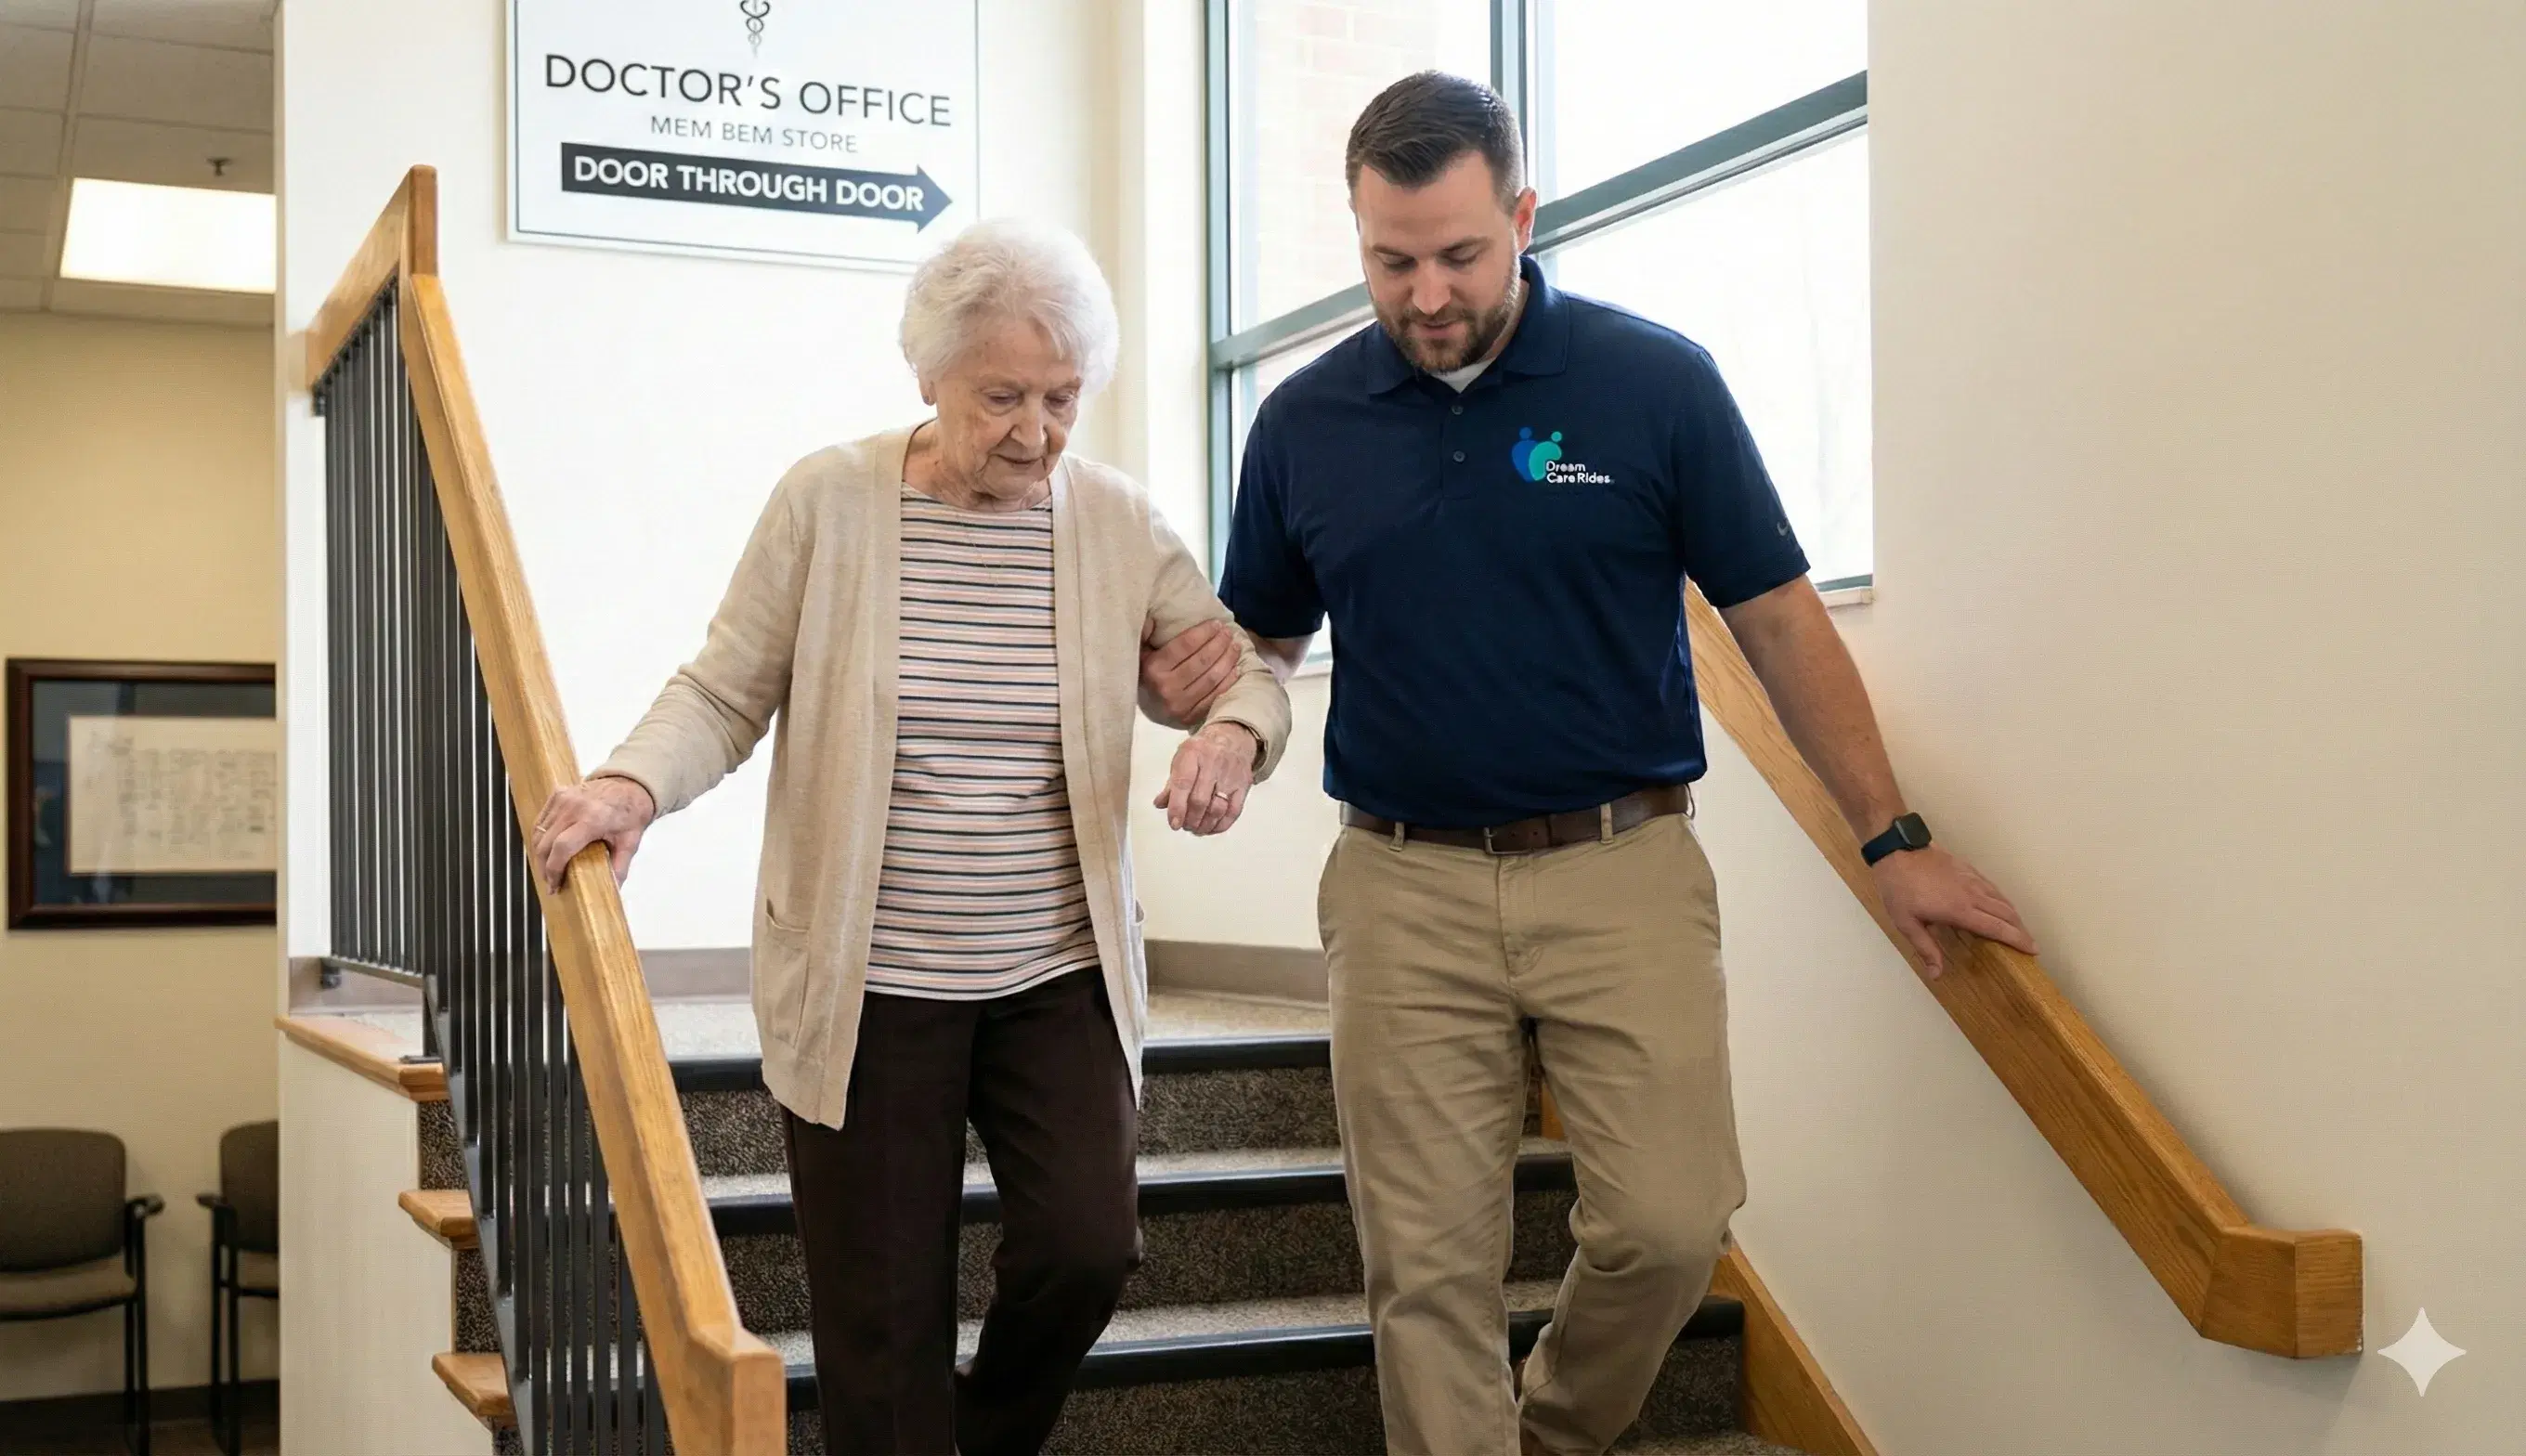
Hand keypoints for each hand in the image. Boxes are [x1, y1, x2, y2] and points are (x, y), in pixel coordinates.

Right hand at [531, 776, 657, 890]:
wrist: (630, 785)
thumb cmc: (630, 813)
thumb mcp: (630, 843)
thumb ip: (620, 868)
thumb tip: (613, 892)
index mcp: (592, 818)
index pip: (562, 847)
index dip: (553, 870)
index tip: (555, 885)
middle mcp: (573, 807)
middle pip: (545, 843)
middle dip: (544, 867)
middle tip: (551, 882)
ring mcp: (563, 798)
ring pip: (539, 833)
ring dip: (540, 854)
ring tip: (548, 870)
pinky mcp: (557, 794)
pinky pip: (540, 821)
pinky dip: (540, 838)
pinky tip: (547, 851)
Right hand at [1142, 619, 1238, 723]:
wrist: (1148, 710)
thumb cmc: (1147, 674)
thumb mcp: (1140, 652)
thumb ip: (1144, 634)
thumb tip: (1152, 619)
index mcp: (1153, 668)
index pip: (1184, 646)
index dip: (1203, 633)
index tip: (1216, 623)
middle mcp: (1166, 687)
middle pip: (1201, 661)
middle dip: (1219, 643)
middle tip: (1229, 632)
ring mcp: (1180, 705)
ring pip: (1211, 678)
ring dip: (1228, 660)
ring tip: (1236, 646)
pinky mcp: (1191, 717)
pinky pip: (1215, 696)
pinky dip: (1228, 681)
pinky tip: (1236, 668)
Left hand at [1152, 722, 1256, 834]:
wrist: (1232, 737)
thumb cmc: (1201, 751)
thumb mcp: (1181, 758)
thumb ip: (1171, 783)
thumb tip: (1160, 805)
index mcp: (1193, 754)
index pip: (1183, 784)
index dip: (1177, 807)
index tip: (1174, 823)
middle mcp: (1213, 763)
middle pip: (1201, 800)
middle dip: (1190, 819)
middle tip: (1185, 826)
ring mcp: (1231, 775)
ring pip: (1218, 808)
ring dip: (1205, 825)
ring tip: (1196, 829)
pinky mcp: (1243, 785)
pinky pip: (1234, 811)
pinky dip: (1221, 825)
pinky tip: (1211, 829)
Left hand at [1870, 844, 2035, 977]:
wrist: (1898, 851)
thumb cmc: (1899, 889)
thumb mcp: (1906, 923)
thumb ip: (1925, 948)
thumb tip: (1937, 975)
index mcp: (1960, 911)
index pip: (1997, 929)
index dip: (2017, 940)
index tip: (2033, 950)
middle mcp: (1973, 895)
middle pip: (2006, 914)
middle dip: (2022, 931)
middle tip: (2031, 945)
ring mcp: (1972, 879)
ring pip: (2002, 899)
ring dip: (2014, 915)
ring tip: (2020, 929)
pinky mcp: (1968, 869)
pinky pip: (1992, 887)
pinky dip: (2003, 899)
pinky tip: (2002, 905)